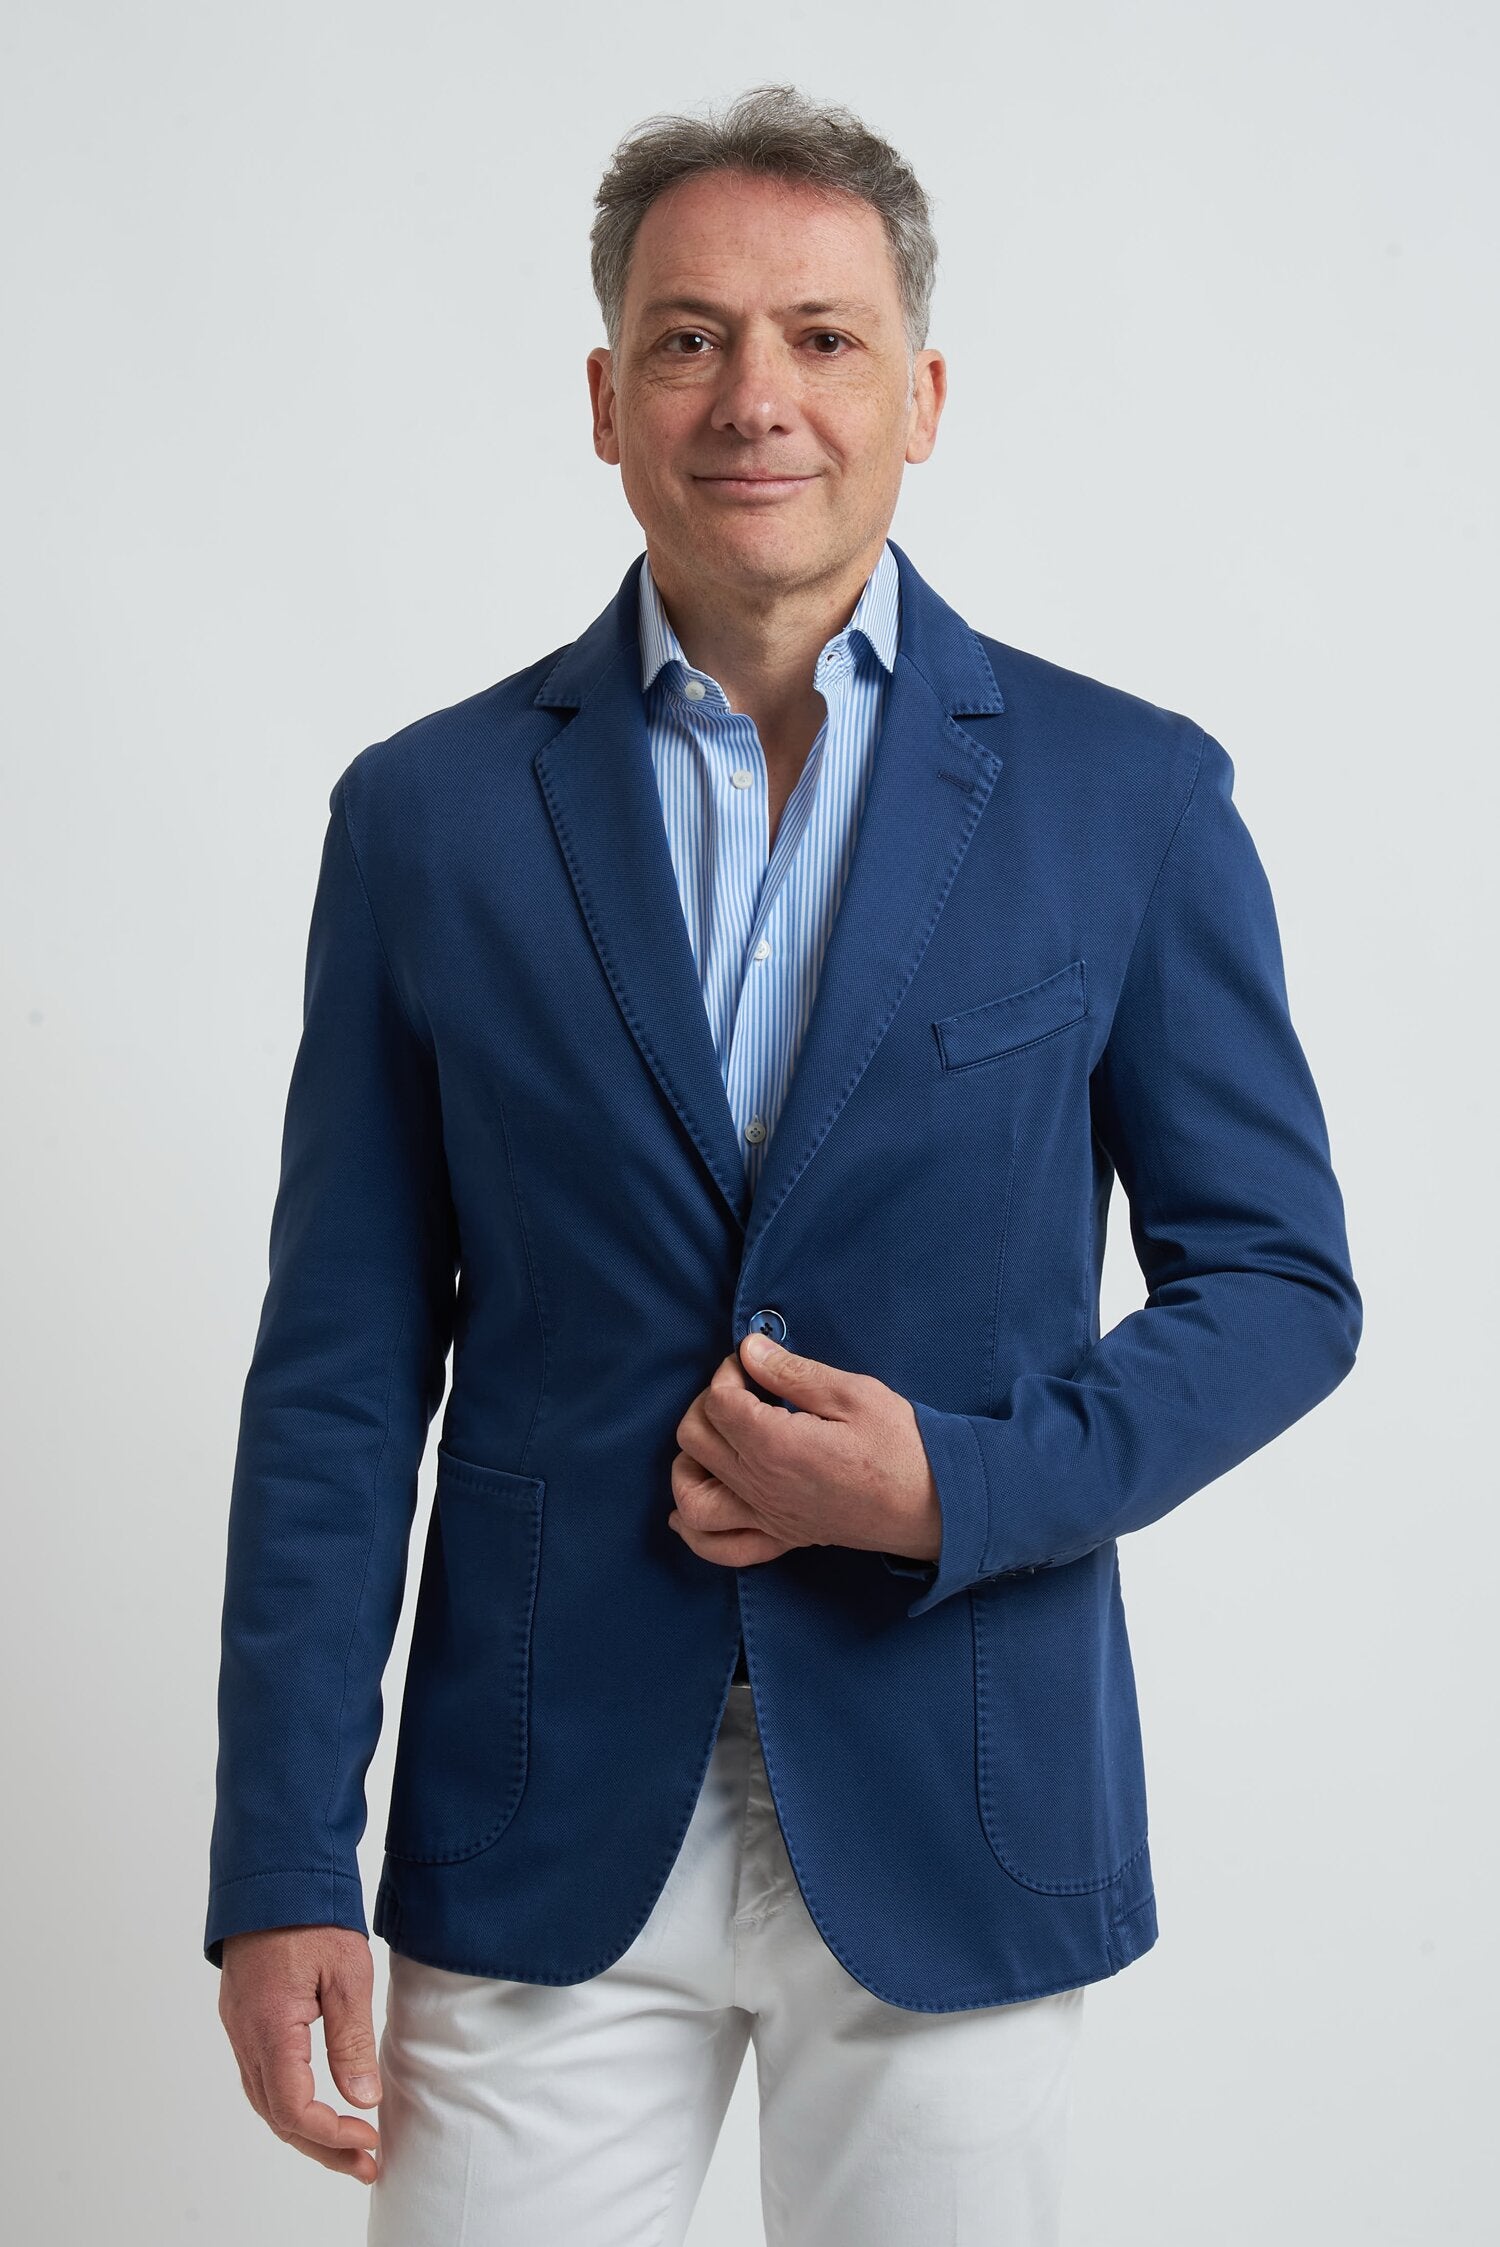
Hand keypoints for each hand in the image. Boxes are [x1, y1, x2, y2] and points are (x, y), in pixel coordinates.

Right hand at [218, 1926, 382, 2184]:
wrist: (275, 1870)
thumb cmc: (312, 1914)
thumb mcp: (347, 1973)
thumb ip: (351, 2041)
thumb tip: (362, 2099)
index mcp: (269, 2028)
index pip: (294, 2110)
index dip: (332, 2134)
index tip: (371, 2138)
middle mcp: (245, 2035)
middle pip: (276, 2117)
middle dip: (322, 2147)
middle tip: (366, 2163)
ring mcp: (238, 2027)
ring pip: (265, 2100)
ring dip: (305, 2129)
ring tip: (348, 2145)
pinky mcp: (242, 2016)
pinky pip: (260, 2076)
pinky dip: (288, 2102)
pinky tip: (317, 2105)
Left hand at [669, 1332, 941, 1568]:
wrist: (935, 1505)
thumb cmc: (901, 1446)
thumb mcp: (854, 1394)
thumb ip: (793, 1373)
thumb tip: (748, 1350)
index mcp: (777, 1445)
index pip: (718, 1403)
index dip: (727, 1373)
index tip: (751, 1362)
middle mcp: (762, 1486)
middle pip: (695, 1441)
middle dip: (706, 1405)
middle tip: (740, 1392)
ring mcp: (768, 1518)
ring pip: (692, 1499)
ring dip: (687, 1465)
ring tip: (713, 1441)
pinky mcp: (781, 1538)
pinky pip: (720, 1548)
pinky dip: (694, 1531)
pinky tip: (688, 1511)